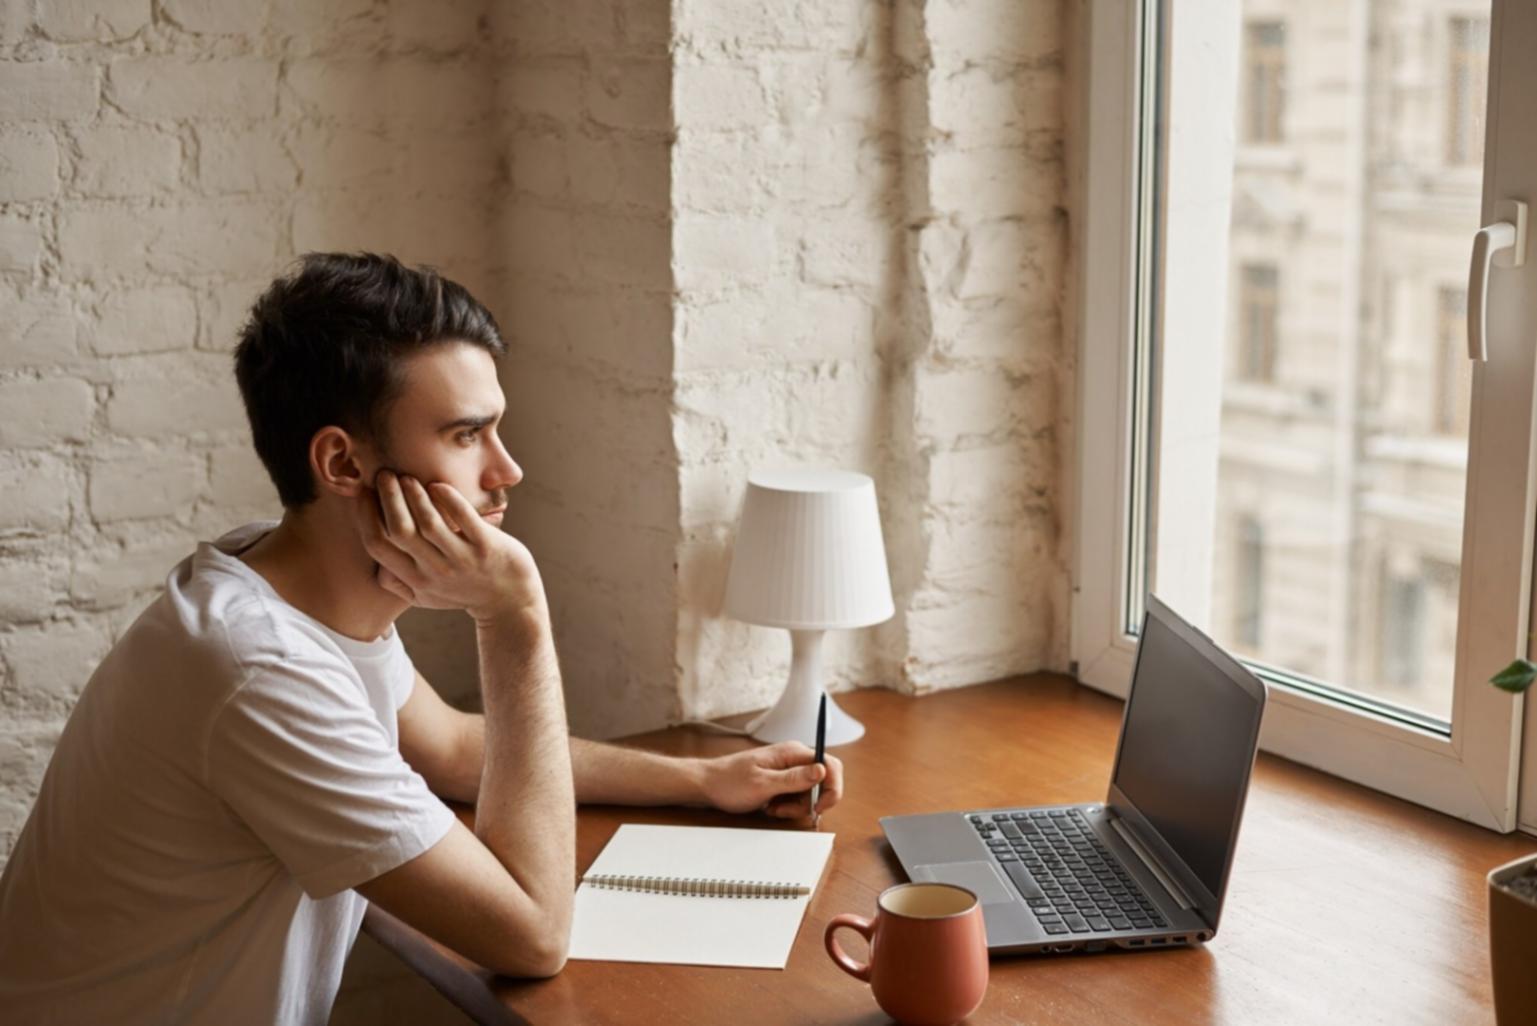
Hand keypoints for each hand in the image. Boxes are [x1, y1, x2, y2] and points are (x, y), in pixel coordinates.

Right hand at [353, 470, 545, 622]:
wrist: (511, 602)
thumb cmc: (464, 592)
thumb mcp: (426, 597)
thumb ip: (399, 583)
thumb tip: (376, 566)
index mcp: (414, 580)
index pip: (377, 545)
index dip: (365, 515)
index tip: (363, 491)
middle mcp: (435, 571)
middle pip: (399, 530)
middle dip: (387, 498)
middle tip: (385, 474)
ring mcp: (462, 559)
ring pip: (429, 523)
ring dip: (414, 495)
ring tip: (407, 476)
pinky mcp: (487, 547)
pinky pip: (464, 518)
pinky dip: (448, 498)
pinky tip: (437, 485)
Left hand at [700, 742, 844, 818]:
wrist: (709, 785)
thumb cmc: (730, 781)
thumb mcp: (763, 784)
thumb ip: (794, 778)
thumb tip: (822, 770)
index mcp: (793, 752)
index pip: (829, 764)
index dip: (832, 787)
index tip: (821, 806)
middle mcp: (794, 759)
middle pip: (823, 782)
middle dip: (810, 801)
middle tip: (789, 810)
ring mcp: (789, 771)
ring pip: (810, 794)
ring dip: (795, 807)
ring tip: (772, 807)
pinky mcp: (783, 783)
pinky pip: (797, 798)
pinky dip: (787, 808)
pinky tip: (770, 807)